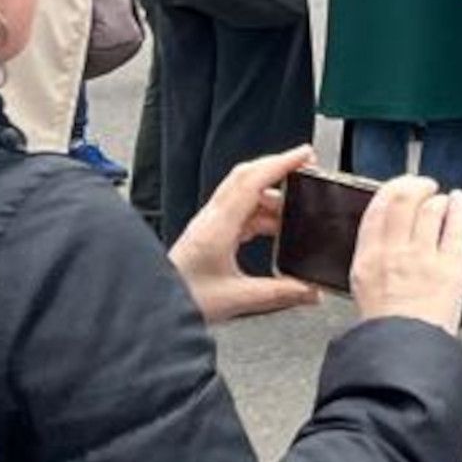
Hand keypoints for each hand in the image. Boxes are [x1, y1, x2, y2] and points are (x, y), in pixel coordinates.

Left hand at [170, 146, 321, 324]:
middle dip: (278, 168)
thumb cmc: (183, 300)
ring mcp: (207, 225)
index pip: (252, 181)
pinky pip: (238, 211)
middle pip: (246, 178)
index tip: (305, 154)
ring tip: (295, 207)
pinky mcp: (206, 235)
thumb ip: (279, 293)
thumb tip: (310, 291)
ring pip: (242, 194)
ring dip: (271, 194)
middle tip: (305, 168)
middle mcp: (210, 219)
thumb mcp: (237, 299)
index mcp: (217, 227)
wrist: (150, 308)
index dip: (281, 163)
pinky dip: (260, 211)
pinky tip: (273, 228)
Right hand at [345, 179, 461, 332]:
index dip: (390, 190)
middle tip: (422, 184)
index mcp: (367, 260)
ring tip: (440, 198)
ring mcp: (423, 257)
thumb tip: (385, 240)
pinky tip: (459, 201)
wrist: (403, 354)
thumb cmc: (384, 333)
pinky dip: (458, 208)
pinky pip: (455, 227)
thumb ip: (373, 261)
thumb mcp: (362, 291)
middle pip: (403, 200)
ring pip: (430, 209)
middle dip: (414, 185)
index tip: (397, 187)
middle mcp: (394, 252)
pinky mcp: (451, 266)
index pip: (376, 209)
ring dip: (437, 199)